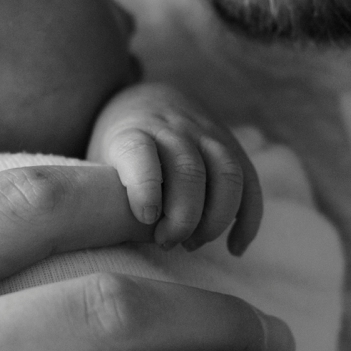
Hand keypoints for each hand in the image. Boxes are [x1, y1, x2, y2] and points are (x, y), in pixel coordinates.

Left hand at [88, 82, 264, 254]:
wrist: (146, 101)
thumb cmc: (118, 147)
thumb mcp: (100, 160)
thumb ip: (107, 192)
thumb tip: (107, 237)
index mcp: (133, 132)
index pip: (141, 154)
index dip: (145, 186)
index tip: (146, 217)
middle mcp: (174, 130)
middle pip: (189, 170)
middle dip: (183, 216)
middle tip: (167, 242)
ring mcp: (207, 135)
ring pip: (227, 174)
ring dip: (216, 218)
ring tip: (193, 244)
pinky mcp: (231, 147)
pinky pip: (250, 183)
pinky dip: (247, 219)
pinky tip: (234, 248)